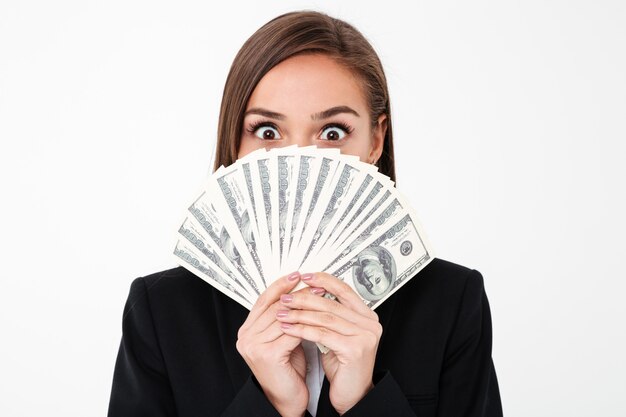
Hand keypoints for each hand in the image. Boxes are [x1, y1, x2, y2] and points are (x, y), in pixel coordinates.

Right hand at [236, 272, 310, 416]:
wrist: (287, 399)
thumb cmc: (287, 369)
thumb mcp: (283, 337)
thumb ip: (283, 318)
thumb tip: (299, 292)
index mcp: (247, 330)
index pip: (263, 299)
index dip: (281, 285)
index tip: (297, 275)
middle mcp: (246, 337)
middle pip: (274, 306)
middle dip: (297, 293)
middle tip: (315, 284)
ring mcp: (254, 346)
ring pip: (283, 317)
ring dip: (305, 306)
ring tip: (321, 298)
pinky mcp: (267, 354)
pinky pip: (290, 332)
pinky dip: (306, 323)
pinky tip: (318, 317)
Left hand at [276, 272, 382, 414]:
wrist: (352, 394)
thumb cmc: (344, 365)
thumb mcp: (337, 335)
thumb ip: (331, 316)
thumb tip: (309, 294)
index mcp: (367, 317)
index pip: (345, 290)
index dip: (324, 281)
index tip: (305, 277)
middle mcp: (370, 324)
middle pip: (332, 303)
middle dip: (305, 299)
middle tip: (286, 298)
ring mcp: (364, 336)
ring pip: (326, 318)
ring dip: (300, 314)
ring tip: (283, 313)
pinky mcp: (354, 349)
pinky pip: (322, 335)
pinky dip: (303, 330)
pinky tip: (289, 328)